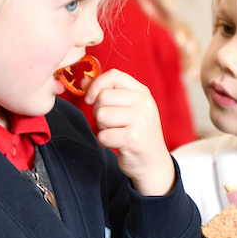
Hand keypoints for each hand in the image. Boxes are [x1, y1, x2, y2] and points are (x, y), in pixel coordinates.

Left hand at [85, 69, 173, 195]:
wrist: (153, 162)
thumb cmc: (136, 132)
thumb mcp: (127, 107)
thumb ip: (106, 92)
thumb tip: (83, 82)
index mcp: (142, 92)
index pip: (113, 75)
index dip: (96, 85)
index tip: (89, 98)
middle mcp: (144, 103)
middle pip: (103, 97)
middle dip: (99, 112)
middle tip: (111, 123)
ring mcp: (140, 121)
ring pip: (101, 116)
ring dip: (102, 127)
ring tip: (115, 133)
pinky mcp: (133, 139)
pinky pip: (103, 136)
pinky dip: (104, 142)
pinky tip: (116, 144)